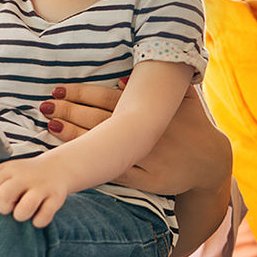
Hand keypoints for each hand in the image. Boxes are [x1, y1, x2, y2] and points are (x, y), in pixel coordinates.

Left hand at [0, 153, 73, 227]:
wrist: (58, 168)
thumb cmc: (27, 174)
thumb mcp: (6, 170)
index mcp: (9, 169)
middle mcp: (24, 176)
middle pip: (3, 195)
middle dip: (2, 208)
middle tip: (9, 208)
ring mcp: (41, 186)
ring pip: (25, 208)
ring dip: (20, 216)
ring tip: (23, 213)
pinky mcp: (56, 197)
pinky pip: (45, 216)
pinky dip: (39, 221)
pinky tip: (37, 216)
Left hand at [41, 81, 229, 195]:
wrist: (211, 164)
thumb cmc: (193, 126)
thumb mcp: (183, 99)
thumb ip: (158, 84)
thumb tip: (121, 76)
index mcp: (148, 110)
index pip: (106, 98)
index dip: (80, 94)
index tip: (58, 90)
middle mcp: (143, 132)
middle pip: (97, 119)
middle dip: (69, 112)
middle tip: (45, 107)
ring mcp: (143, 156)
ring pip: (103, 145)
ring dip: (74, 136)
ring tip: (49, 126)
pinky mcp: (144, 180)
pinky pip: (114, 172)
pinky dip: (93, 165)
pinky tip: (73, 159)